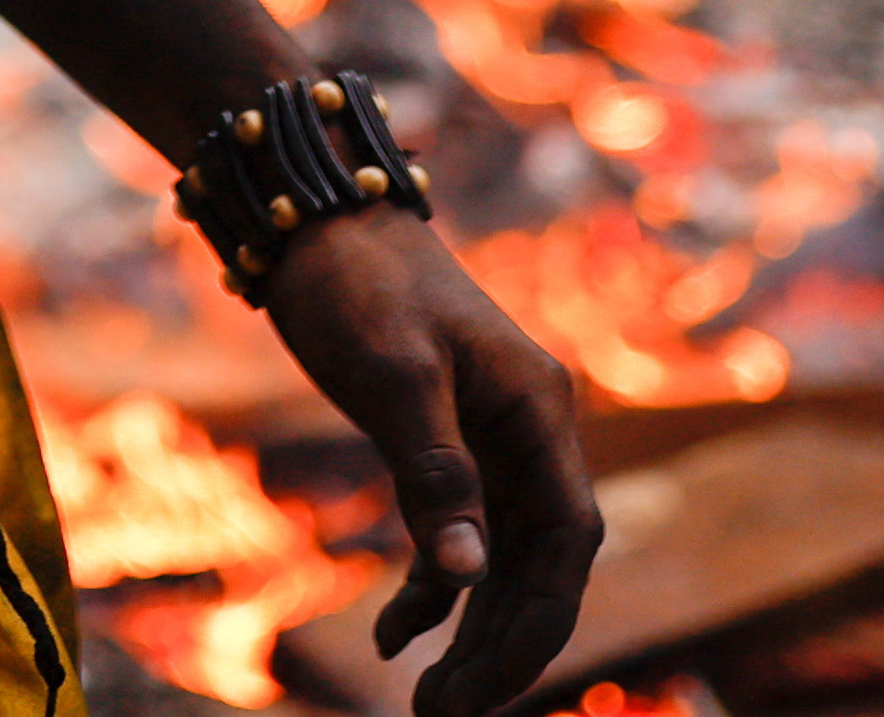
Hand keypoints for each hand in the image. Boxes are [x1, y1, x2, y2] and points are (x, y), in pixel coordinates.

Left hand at [257, 209, 601, 716]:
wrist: (316, 217)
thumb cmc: (358, 281)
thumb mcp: (393, 374)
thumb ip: (433, 473)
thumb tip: (467, 577)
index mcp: (539, 410)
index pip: (567, 543)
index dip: (537, 623)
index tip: (486, 691)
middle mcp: (530, 429)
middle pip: (541, 564)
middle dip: (502, 646)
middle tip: (445, 716)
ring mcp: (492, 437)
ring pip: (504, 558)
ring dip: (472, 631)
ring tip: (430, 701)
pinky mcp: (447, 441)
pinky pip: (460, 533)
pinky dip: (433, 586)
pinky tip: (394, 634)